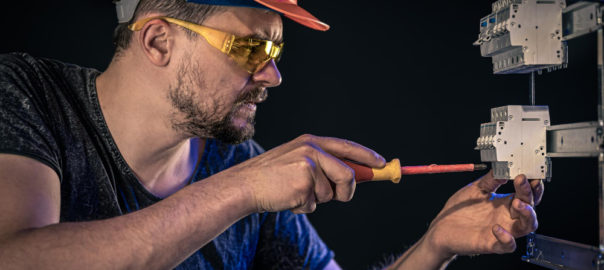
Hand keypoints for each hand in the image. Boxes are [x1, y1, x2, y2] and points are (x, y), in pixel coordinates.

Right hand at [222, 134, 385, 213]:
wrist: (245, 185)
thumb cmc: (272, 177)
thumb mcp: (298, 162)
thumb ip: (323, 165)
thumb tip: (353, 177)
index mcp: (311, 141)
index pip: (346, 146)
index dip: (367, 156)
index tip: (382, 164)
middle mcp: (312, 149)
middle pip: (348, 174)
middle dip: (347, 190)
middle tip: (341, 196)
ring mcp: (308, 165)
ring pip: (331, 193)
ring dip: (317, 200)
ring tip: (295, 192)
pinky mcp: (303, 182)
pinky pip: (315, 204)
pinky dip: (304, 207)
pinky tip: (288, 198)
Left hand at [423, 171, 543, 258]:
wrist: (442, 228)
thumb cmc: (460, 210)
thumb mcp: (476, 189)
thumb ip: (491, 179)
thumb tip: (503, 167)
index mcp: (505, 203)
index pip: (526, 195)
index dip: (531, 186)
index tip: (529, 174)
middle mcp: (507, 217)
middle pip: (530, 208)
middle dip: (530, 194)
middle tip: (522, 181)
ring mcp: (502, 231)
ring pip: (528, 227)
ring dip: (528, 214)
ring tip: (518, 202)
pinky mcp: (492, 244)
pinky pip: (508, 245)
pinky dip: (506, 238)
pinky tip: (496, 227)